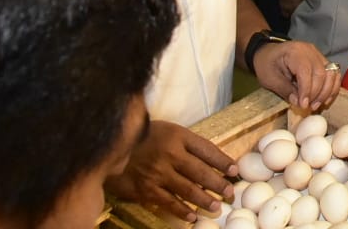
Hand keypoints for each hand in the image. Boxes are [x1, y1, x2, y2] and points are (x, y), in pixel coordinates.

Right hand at [104, 120, 235, 220]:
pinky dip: (182, 211)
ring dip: (204, 200)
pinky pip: (168, 202)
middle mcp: (170, 154)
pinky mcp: (145, 189)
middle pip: (201, 172)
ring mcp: (158, 173)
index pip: (207, 150)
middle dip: (218, 184)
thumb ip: (190, 144)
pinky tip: (193, 216)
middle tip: (230, 193)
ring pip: (188, 189)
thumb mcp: (171, 130)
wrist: (112, 145)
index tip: (234, 170)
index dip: (223, 161)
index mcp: (179, 137)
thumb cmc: (147, 136)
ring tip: (216, 207)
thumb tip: (215, 160)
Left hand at [253, 39, 340, 110]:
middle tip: (309, 107)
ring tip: (316, 105)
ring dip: (327, 92)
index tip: (303, 105)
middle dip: (317, 93)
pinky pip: (333, 74)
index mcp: (294, 52)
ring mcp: (318, 54)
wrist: (268, 52)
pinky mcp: (322, 60)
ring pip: (331, 73)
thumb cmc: (266, 64)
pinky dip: (332, 87)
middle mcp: (310, 51)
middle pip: (321, 73)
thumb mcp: (269, 78)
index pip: (306, 71)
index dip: (307, 90)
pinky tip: (325, 99)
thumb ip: (285, 90)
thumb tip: (299, 103)